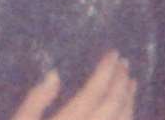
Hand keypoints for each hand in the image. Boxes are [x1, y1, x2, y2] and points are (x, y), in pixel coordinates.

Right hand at [12, 52, 135, 119]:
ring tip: (129, 82)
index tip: (113, 53)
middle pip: (112, 106)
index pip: (92, 93)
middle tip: (123, 62)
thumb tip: (55, 74)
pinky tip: (125, 111)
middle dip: (120, 81)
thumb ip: (35, 101)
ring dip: (129, 100)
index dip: (105, 71)